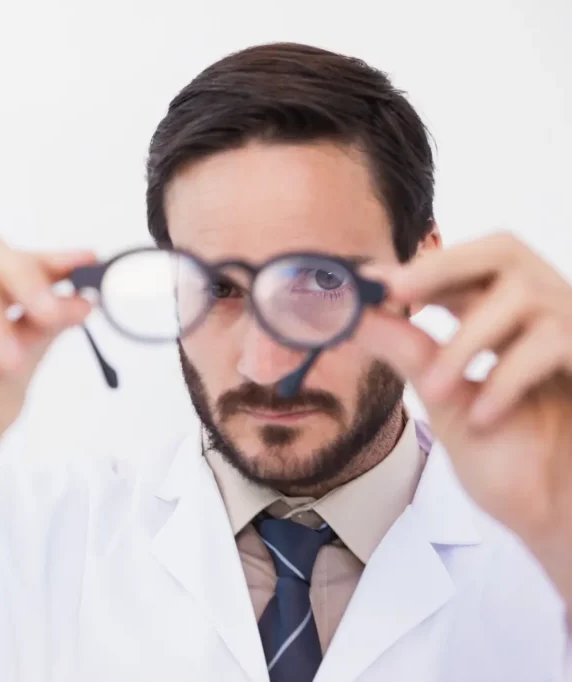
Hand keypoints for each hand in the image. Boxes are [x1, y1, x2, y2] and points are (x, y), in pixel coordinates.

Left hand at [354, 232, 571, 600]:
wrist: (561, 518)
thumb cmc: (516, 466)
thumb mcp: (446, 402)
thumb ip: (410, 354)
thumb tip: (356, 315)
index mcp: (507, 323)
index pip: (467, 268)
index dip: (420, 268)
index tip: (369, 281)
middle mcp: (546, 316)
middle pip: (503, 251)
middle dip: (443, 265)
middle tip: (394, 290)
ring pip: (521, 295)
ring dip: (465, 341)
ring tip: (435, 390)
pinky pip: (553, 341)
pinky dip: (507, 376)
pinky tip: (483, 415)